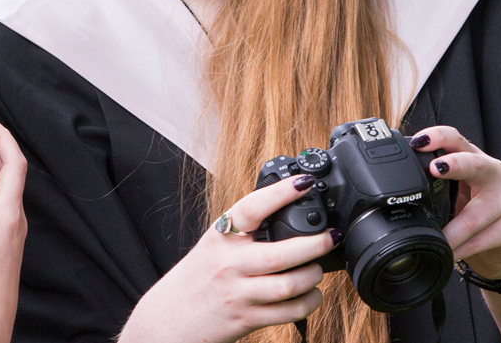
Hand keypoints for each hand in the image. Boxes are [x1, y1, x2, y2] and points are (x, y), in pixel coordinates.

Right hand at [119, 175, 339, 342]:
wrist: (169, 319)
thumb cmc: (199, 278)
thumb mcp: (213, 246)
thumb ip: (243, 230)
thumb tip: (285, 205)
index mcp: (221, 238)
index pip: (251, 209)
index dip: (280, 193)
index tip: (304, 182)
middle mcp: (228, 264)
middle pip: (279, 254)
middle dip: (313, 245)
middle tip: (331, 236)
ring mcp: (238, 293)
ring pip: (287, 286)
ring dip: (312, 277)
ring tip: (317, 269)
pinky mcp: (246, 319)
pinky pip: (287, 313)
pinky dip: (307, 303)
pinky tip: (310, 294)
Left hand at [410, 126, 500, 279]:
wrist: (500, 244)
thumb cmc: (470, 212)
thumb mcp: (452, 191)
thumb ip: (433, 183)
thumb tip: (392, 184)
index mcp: (472, 159)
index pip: (457, 139)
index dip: (439, 137)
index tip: (420, 142)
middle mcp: (492, 174)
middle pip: (475, 164)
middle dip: (455, 164)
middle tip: (435, 169)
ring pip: (475, 215)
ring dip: (451, 231)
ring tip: (435, 239)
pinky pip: (480, 240)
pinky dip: (461, 249)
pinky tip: (450, 254)